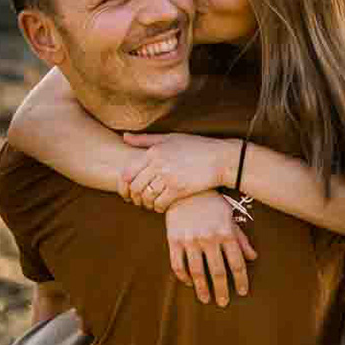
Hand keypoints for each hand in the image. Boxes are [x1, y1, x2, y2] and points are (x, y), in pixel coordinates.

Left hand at [119, 132, 235, 212]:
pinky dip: (158, 208)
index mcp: (153, 151)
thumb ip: (145, 139)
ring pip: (146, 197)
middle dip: (135, 197)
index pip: (127, 172)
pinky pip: (160, 203)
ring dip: (146, 204)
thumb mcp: (169, 138)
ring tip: (151, 204)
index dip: (124, 185)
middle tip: (139, 201)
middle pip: (135, 187)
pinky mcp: (179, 189)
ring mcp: (168, 177)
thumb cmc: (195, 147)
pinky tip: (162, 206)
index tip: (128, 191)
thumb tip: (124, 136)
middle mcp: (158, 164)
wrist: (220, 158)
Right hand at [164, 192, 257, 305]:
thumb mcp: (229, 217)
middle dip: (222, 290)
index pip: (237, 263)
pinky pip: (178, 264)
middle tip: (223, 303)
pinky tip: (189, 283)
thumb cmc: (211, 203)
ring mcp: (190, 240)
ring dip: (202, 289)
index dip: (241, 280)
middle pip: (218, 271)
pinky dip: (183, 276)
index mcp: (226, 233)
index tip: (242, 292)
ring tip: (206, 299)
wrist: (185, 188)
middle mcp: (209, 238)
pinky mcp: (174, 240)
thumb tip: (253, 257)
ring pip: (197, 272)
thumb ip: (241, 238)